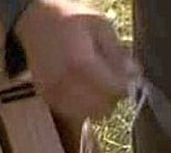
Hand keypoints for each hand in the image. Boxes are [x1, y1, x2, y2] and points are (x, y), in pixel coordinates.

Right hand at [15, 0, 137, 126]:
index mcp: (80, 62)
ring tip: (99, 86)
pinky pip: (72, 113)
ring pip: (86, 114)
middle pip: (100, 107)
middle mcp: (64, 82)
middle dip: (112, 98)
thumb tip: (133, 74)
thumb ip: (117, 53)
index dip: (125, 87)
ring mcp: (53, 92)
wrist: (36, 23)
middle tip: (114, 83)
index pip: (112, 90)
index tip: (128, 79)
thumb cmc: (70, 21)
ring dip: (97, 105)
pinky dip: (82, 106)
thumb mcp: (100, 26)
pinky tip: (84, 90)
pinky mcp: (47, 98)